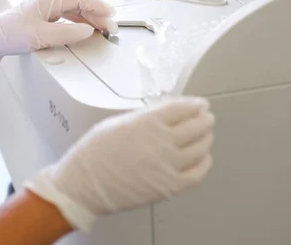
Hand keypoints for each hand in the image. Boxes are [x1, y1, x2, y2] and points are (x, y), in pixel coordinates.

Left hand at [0, 0, 116, 68]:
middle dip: (97, 14)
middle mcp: (48, 4)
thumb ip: (66, 33)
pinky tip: (83, 30)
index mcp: (48, 2)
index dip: (98, 6)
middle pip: (79, 5)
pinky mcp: (41, 22)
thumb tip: (87, 31)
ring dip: (89, 20)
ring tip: (101, 29)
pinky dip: (78, 24)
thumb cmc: (8, 33)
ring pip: (73, 12)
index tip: (111, 14)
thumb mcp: (40, 36)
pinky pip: (66, 19)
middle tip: (111, 26)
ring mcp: (45, 13)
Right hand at [24, 97, 214, 231]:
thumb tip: (167, 114)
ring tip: (206, 135)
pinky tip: (203, 157)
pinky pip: (197, 173)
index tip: (200, 104)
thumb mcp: (118, 122)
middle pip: (196, 126)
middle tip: (206, 117)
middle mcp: (162, 141)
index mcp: (148, 122)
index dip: (194, 105)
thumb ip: (145, 118)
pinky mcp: (169, 187)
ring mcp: (168, 165)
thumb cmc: (95, 150)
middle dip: (204, 119)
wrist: (84, 184)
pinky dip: (204, 163)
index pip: (182, 108)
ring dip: (206, 138)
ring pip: (200, 147)